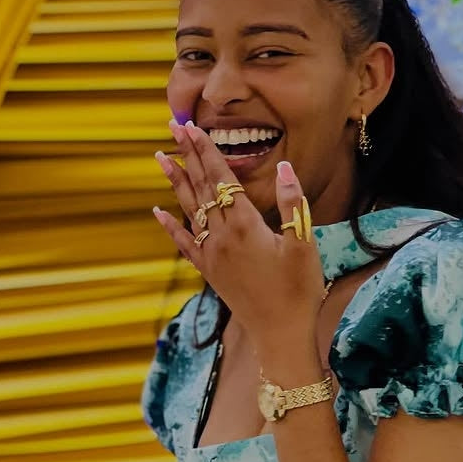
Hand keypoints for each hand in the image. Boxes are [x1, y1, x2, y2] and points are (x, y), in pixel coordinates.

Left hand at [152, 120, 325, 354]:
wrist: (280, 334)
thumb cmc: (299, 291)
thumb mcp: (304, 245)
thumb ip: (292, 204)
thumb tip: (285, 167)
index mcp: (245, 226)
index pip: (221, 178)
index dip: (206, 151)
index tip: (192, 127)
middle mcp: (222, 236)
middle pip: (201, 188)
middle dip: (188, 155)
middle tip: (173, 127)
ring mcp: (212, 255)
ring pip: (188, 210)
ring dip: (175, 182)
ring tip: (161, 157)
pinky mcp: (210, 272)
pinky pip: (184, 244)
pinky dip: (170, 226)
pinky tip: (158, 212)